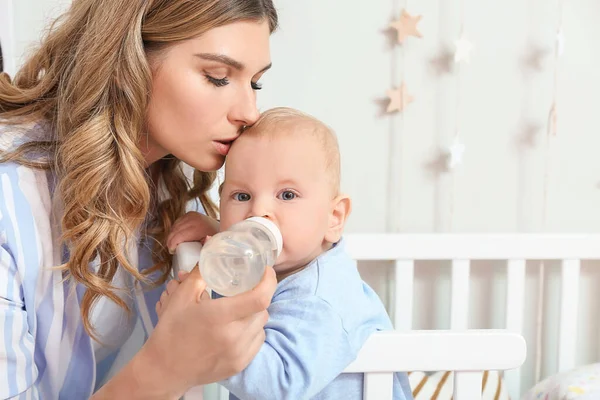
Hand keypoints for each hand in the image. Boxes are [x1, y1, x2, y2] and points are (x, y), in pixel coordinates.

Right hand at [143, 265, 275, 394]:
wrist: (165, 369)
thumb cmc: (172, 330)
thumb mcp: (182, 296)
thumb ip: (201, 272)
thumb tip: (213, 248)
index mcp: (219, 317)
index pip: (259, 298)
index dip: (268, 281)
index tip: (265, 270)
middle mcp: (234, 337)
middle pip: (262, 309)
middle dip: (258, 295)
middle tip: (246, 289)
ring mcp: (239, 353)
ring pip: (261, 325)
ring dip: (255, 313)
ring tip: (239, 309)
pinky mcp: (240, 364)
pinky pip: (258, 341)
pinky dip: (252, 330)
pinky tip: (237, 328)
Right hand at [167, 211, 218, 253]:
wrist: (222, 227)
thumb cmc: (215, 239)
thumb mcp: (207, 247)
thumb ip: (199, 251)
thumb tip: (190, 257)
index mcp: (197, 228)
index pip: (178, 236)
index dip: (172, 244)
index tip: (172, 251)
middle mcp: (193, 219)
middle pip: (175, 231)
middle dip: (170, 241)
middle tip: (171, 249)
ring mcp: (191, 215)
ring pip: (175, 226)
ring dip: (171, 234)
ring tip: (172, 243)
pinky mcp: (190, 213)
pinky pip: (178, 221)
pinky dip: (175, 228)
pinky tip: (175, 235)